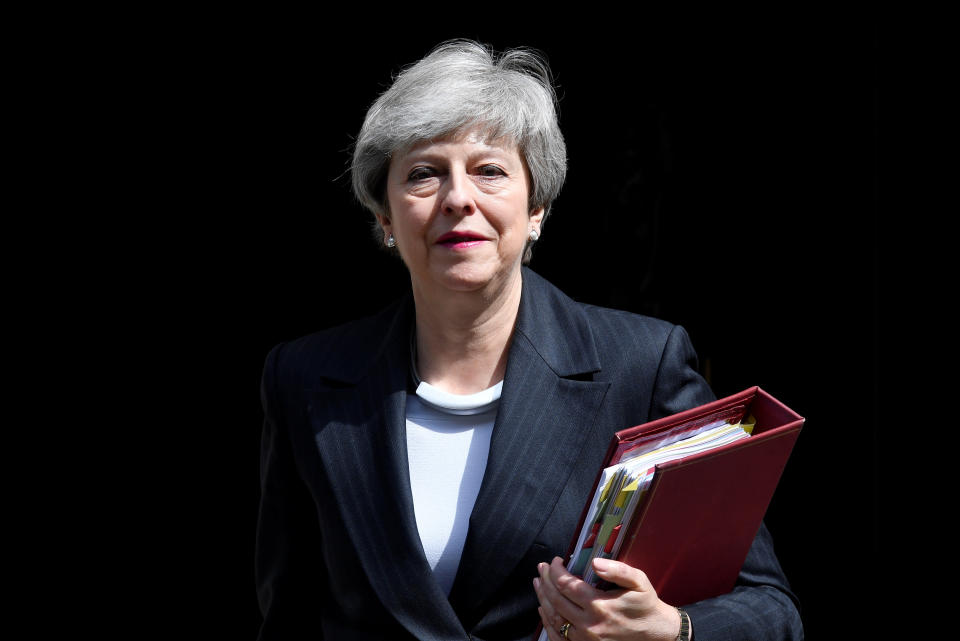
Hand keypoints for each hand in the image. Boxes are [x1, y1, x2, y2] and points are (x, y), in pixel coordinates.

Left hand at [533, 556, 681, 640]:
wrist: (656, 634)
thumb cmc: (646, 605)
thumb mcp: (639, 581)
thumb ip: (618, 570)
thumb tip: (594, 562)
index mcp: (600, 605)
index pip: (566, 584)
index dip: (556, 570)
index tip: (557, 560)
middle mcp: (589, 624)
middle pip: (555, 600)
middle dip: (545, 581)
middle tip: (542, 567)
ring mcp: (585, 639)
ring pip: (554, 617)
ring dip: (543, 598)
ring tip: (538, 583)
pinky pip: (559, 635)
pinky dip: (548, 621)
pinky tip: (543, 608)